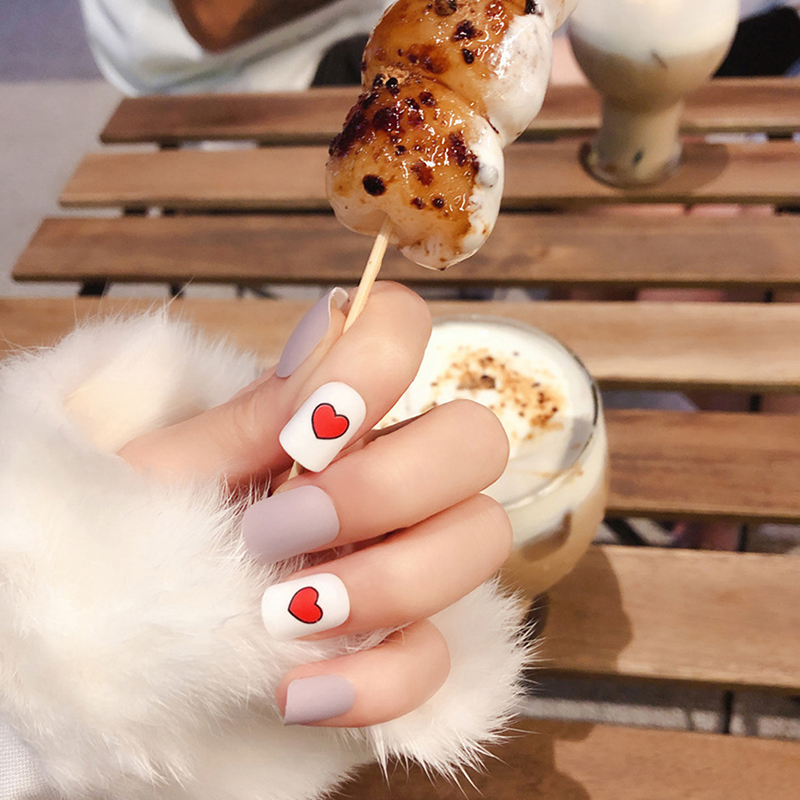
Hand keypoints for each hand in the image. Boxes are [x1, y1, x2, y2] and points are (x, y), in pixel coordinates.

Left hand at [118, 282, 511, 726]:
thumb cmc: (151, 531)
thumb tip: (329, 344)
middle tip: (279, 531)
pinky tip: (297, 690)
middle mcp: (397, 470)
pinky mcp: (408, 642)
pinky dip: (375, 683)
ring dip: (386, 583)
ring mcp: (414, 554)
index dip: (377, 364)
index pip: (403, 329)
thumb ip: (250, 418)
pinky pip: (437, 660)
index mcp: (339, 413)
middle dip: (384, 489)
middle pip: (477, 440)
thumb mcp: (176, 474)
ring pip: (481, 540)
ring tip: (280, 612)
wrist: (135, 629)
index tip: (305, 433)